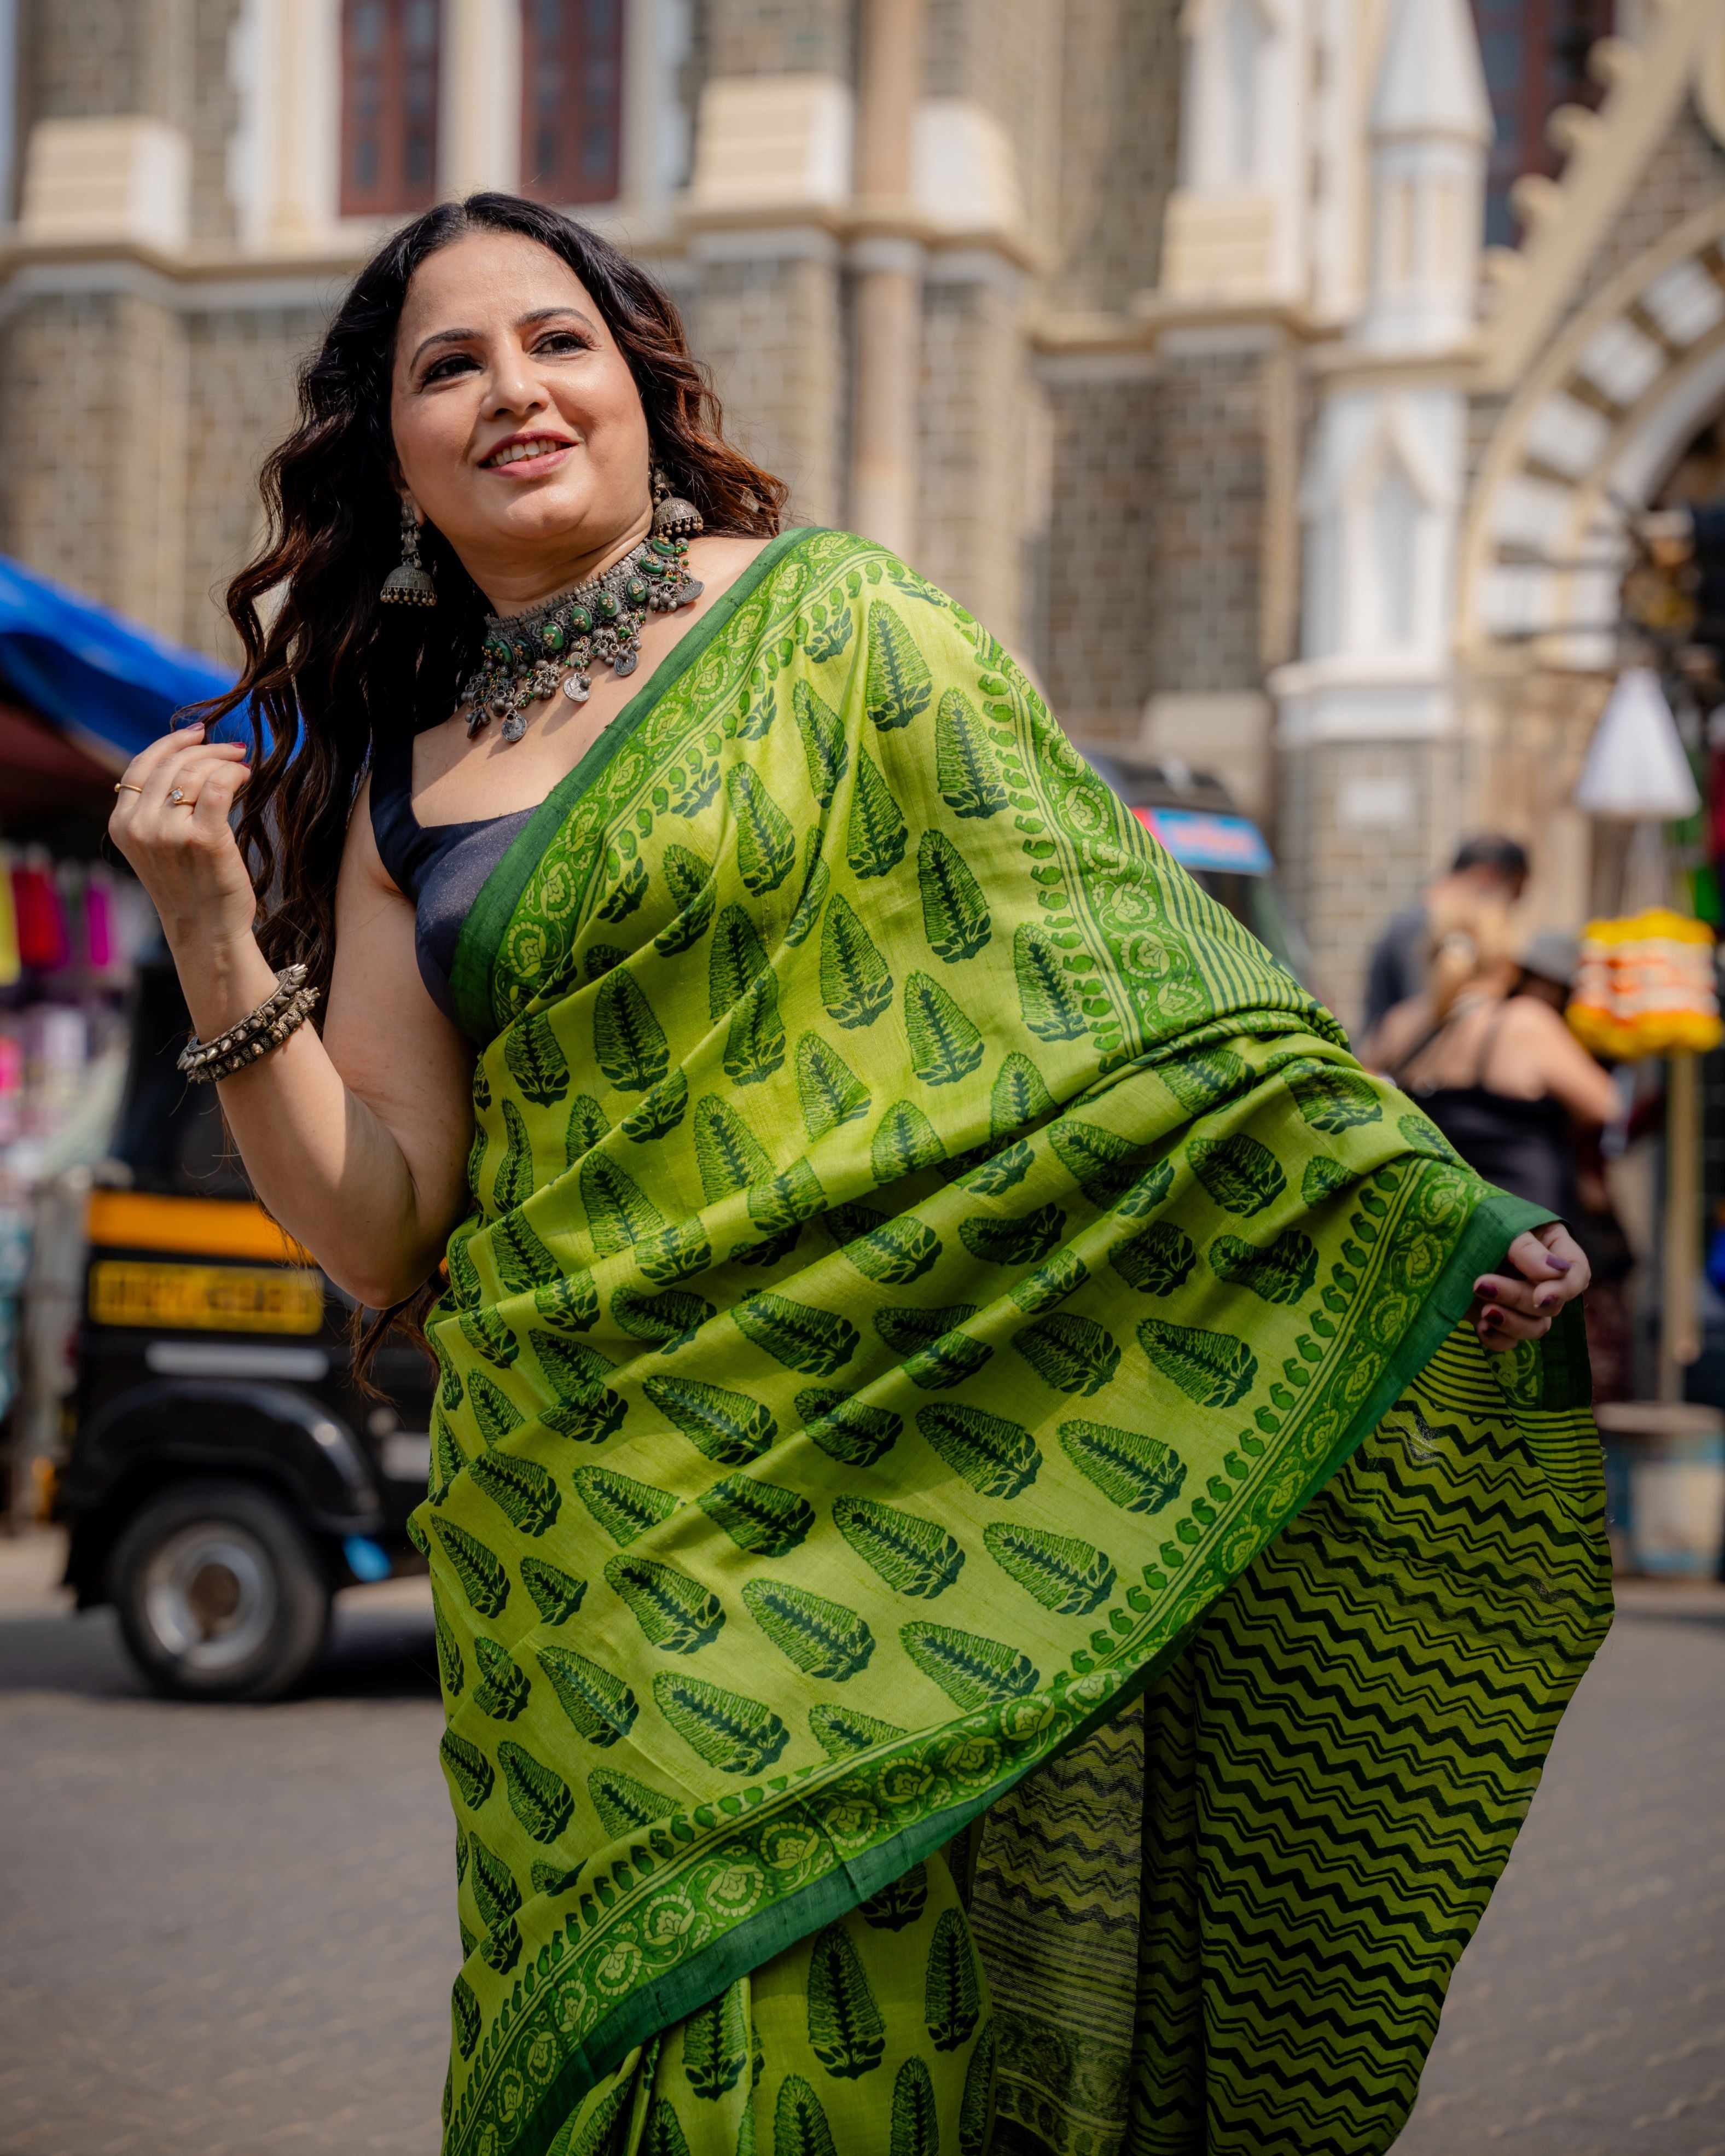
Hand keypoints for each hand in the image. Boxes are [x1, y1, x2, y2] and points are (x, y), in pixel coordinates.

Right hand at [108, 721, 256, 951]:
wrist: (205, 929)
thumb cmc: (189, 886)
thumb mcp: (156, 845)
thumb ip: (156, 809)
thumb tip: (183, 760)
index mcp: (122, 824)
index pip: (142, 766)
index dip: (171, 743)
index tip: (198, 733)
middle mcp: (140, 826)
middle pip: (172, 764)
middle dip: (205, 748)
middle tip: (231, 749)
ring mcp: (169, 833)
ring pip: (196, 772)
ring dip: (223, 761)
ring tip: (241, 765)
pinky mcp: (203, 839)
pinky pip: (219, 786)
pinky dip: (234, 774)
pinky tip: (245, 776)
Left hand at [1470, 1221, 1590, 1353]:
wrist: (1423, 1226)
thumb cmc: (1464, 1213)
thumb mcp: (1496, 1222)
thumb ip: (1525, 1248)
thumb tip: (1557, 1271)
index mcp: (1548, 1244)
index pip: (1575, 1272)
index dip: (1564, 1289)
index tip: (1541, 1297)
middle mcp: (1538, 1275)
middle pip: (1551, 1303)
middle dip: (1519, 1298)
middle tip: (1480, 1285)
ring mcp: (1517, 1298)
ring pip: (1536, 1326)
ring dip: (1512, 1323)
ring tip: (1484, 1311)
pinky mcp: (1494, 1315)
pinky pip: (1509, 1341)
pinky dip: (1498, 1339)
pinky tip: (1481, 1328)